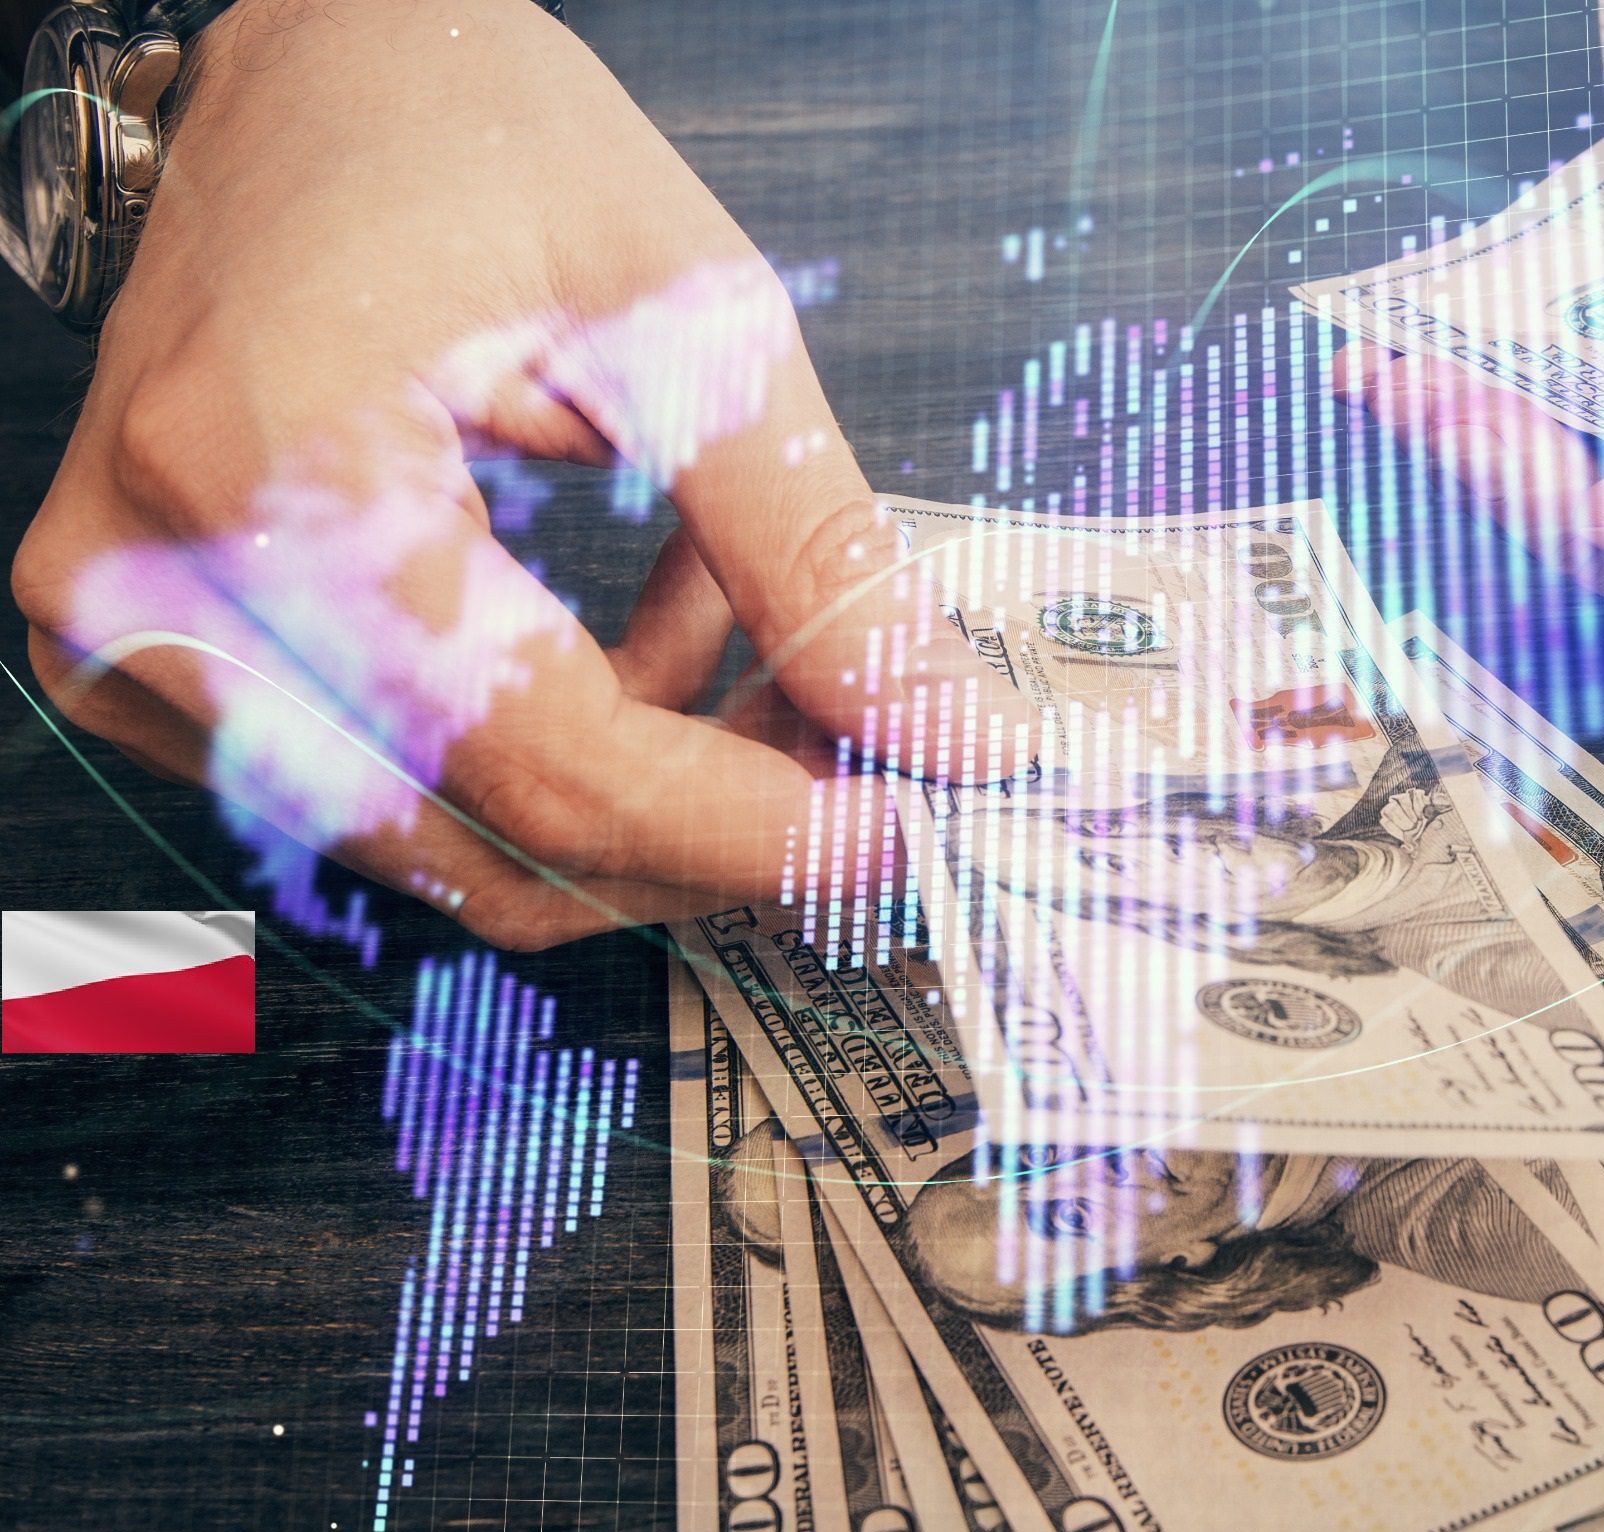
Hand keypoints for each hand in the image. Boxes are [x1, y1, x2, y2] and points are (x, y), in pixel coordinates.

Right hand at [11, 0, 1032, 949]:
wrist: (313, 84)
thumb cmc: (471, 141)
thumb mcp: (687, 318)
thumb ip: (811, 550)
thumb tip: (943, 730)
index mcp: (269, 461)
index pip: (547, 756)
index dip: (755, 821)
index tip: (911, 825)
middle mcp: (154, 582)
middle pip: (500, 842)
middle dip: (714, 823)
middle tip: (861, 741)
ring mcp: (135, 642)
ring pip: (464, 850)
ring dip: (644, 788)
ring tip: (739, 630)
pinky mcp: (167, 670)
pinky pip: (410, 801)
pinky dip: (559, 756)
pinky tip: (637, 634)